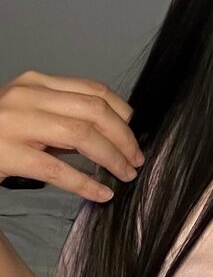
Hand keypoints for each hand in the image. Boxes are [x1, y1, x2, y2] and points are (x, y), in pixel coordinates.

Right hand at [0, 70, 144, 202]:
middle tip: (136, 160)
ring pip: (82, 136)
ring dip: (112, 157)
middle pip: (94, 111)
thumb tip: (115, 131)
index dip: (122, 112)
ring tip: (126, 175)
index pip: (93, 90)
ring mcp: (15, 123)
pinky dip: (86, 183)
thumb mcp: (31, 115)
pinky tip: (102, 194)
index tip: (134, 133)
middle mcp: (26, 96)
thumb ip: (65, 116)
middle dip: (123, 137)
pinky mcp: (7, 154)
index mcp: (36, 82)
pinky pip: (57, 169)